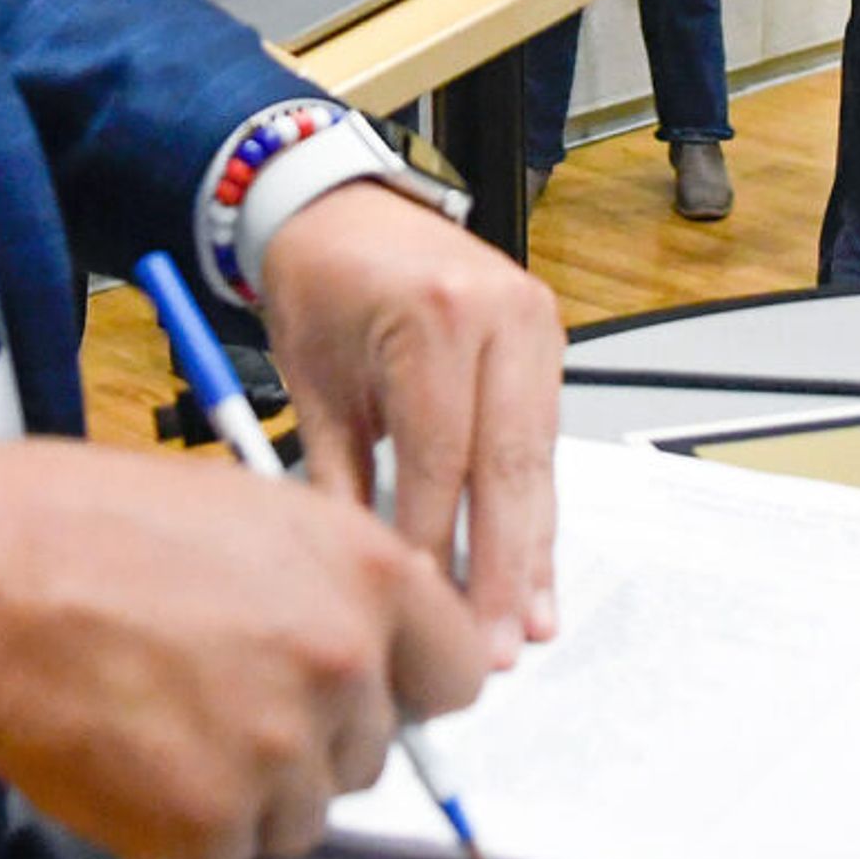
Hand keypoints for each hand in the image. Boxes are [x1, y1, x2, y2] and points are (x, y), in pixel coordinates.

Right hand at [0, 434, 491, 858]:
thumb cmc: (87, 528)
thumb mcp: (247, 510)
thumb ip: (324, 579)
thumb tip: (358, 634)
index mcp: (364, 574)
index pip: (456, 672)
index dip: (408, 683)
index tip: (379, 690)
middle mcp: (342, 667)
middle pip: (373, 750)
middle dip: (312, 734)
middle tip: (228, 690)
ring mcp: (282, 753)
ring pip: (306, 810)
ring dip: (252, 785)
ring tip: (173, 715)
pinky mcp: (215, 824)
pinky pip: (232, 849)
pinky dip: (189, 821)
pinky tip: (141, 753)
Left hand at [260, 183, 564, 669]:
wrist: (343, 207)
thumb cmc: (318, 286)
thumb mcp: (311, 384)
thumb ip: (337, 482)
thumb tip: (356, 579)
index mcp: (433, 316)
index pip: (440, 456)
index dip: (431, 545)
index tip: (419, 617)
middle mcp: (499, 316)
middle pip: (507, 466)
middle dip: (501, 569)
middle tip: (492, 651)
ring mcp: (535, 324)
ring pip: (536, 462)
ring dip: (530, 553)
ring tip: (525, 630)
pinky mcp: (548, 339)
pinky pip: (542, 443)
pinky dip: (534, 511)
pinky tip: (534, 573)